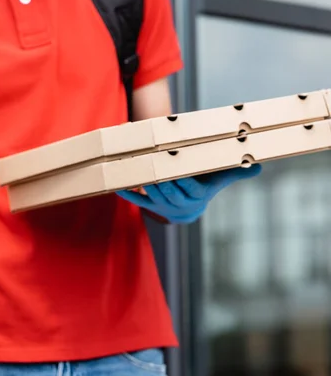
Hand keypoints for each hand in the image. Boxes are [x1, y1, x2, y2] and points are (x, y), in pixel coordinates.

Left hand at [116, 164, 261, 223]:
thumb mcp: (219, 180)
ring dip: (144, 182)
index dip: (182, 181)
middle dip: (160, 178)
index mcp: (196, 196)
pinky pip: (136, 200)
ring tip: (136, 166)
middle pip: (169, 191)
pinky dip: (127, 193)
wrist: (187, 212)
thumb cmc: (204, 188)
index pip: (189, 188)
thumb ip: (235, 172)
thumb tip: (259, 166)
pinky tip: (117, 185)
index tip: (177, 170)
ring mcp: (162, 206)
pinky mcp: (149, 206)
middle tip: (152, 164)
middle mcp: (179, 203)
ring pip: (152, 194)